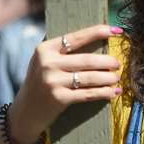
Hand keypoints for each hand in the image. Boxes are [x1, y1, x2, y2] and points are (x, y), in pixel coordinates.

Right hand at [11, 24, 123, 143]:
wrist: (25, 112)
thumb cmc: (39, 82)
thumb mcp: (43, 61)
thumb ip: (61, 50)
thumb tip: (95, 36)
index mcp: (45, 49)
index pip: (76, 37)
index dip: (98, 32)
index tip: (116, 31)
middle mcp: (48, 63)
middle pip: (87, 60)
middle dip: (107, 61)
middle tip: (118, 63)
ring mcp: (53, 82)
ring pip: (90, 77)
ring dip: (108, 78)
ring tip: (117, 78)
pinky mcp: (59, 98)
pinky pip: (88, 93)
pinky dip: (104, 92)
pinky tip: (114, 92)